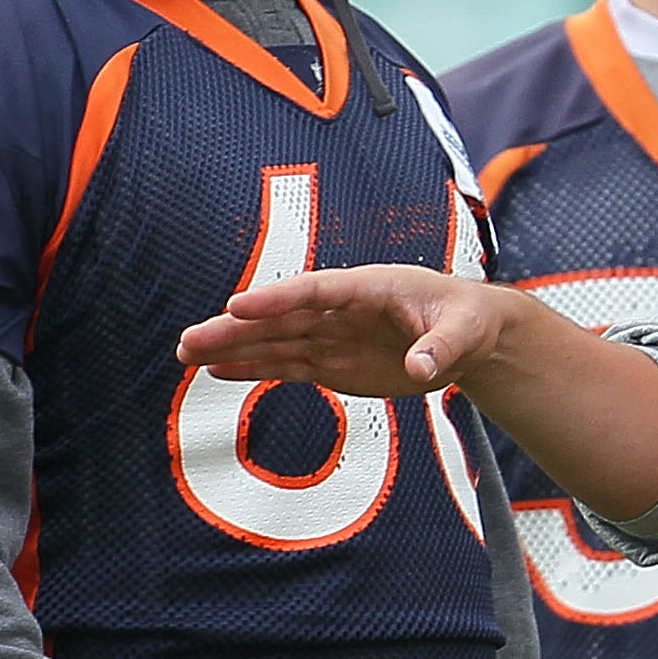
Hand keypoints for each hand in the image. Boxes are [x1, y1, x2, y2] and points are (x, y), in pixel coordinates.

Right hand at [176, 264, 515, 396]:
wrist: (471, 337)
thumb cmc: (467, 320)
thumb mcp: (465, 331)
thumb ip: (441, 347)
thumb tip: (421, 369)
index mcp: (369, 287)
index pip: (315, 290)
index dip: (276, 298)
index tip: (238, 306)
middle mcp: (341, 310)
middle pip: (280, 318)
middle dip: (234, 328)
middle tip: (189, 340)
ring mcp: (333, 336)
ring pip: (274, 342)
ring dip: (232, 348)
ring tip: (186, 355)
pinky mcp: (332, 363)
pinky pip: (287, 365)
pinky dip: (254, 368)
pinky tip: (218, 371)